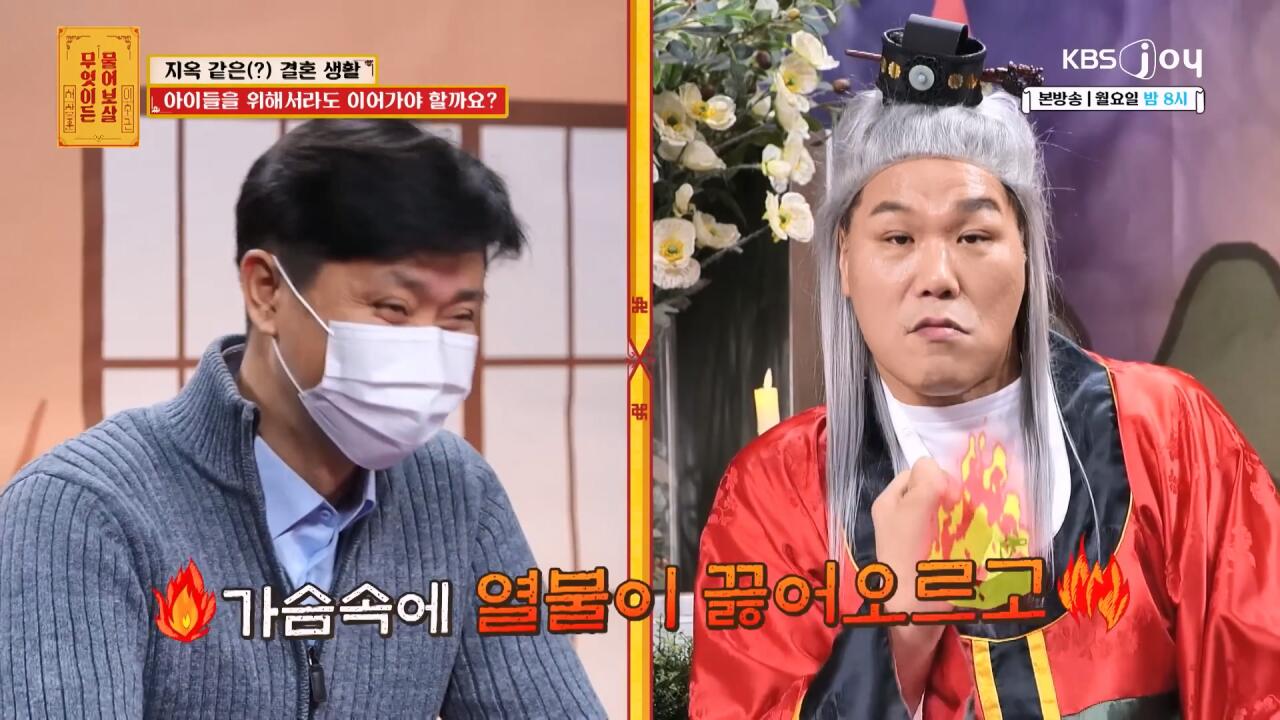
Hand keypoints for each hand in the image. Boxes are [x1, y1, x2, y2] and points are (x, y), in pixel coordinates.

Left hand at [870, 457, 960, 615]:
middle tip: (966, 518)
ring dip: (967, 523)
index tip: (952, 497)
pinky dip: (970, 544)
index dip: (937, 479)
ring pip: (950, 516)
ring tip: (974, 536)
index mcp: (891, 504)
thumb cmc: (910, 566)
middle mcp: (901, 518)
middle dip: (955, 502)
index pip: (919, 473)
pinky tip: (978, 553)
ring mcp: (919, 540)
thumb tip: (931, 463)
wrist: (913, 622)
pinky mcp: (935, 561)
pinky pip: (958, 541)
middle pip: (936, 494)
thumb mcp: (911, 518)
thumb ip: (922, 486)